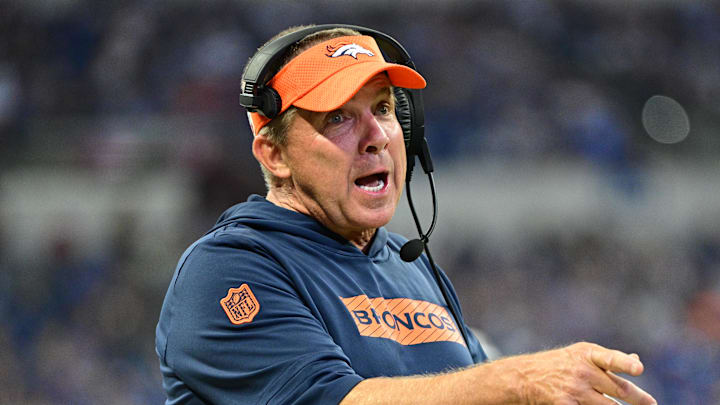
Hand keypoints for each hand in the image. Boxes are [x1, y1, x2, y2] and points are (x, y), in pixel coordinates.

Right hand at [514, 342, 656, 404]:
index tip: (638, 369)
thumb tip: (635, 362)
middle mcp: (582, 371)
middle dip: (640, 400)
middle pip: (620, 389)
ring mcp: (574, 391)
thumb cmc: (559, 363)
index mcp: (588, 354)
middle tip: (651, 404)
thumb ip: (608, 359)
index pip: (609, 359)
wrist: (524, 377)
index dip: (624, 364)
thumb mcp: (580, 354)